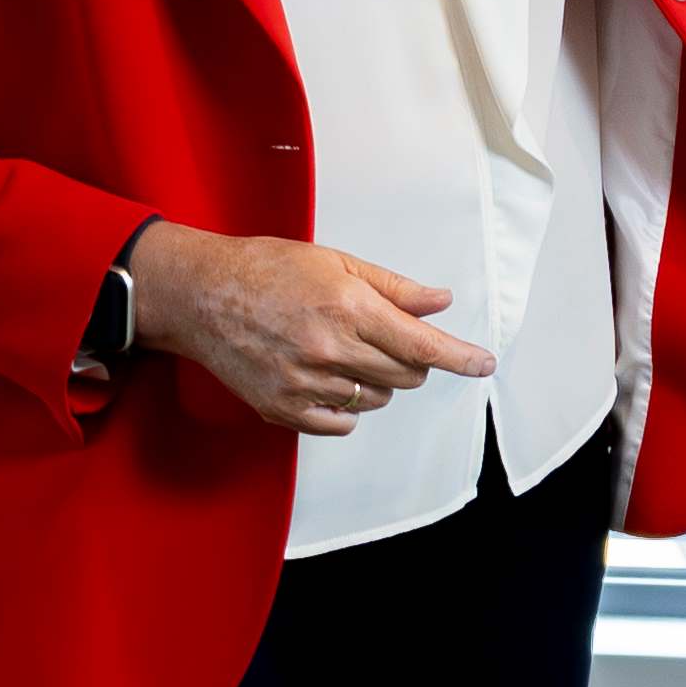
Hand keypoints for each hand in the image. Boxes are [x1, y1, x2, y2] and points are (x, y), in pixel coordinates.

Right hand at [124, 221, 492, 436]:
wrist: (202, 295)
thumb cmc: (267, 269)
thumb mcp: (336, 262)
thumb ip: (393, 288)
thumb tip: (440, 303)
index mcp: (348, 308)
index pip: (422, 345)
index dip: (460, 357)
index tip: (483, 365)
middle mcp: (330, 349)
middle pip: (406, 376)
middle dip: (410, 360)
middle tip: (383, 336)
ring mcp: (306, 384)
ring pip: (377, 399)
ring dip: (377, 380)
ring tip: (343, 349)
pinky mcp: (284, 409)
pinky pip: (343, 423)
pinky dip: (348, 405)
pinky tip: (328, 377)